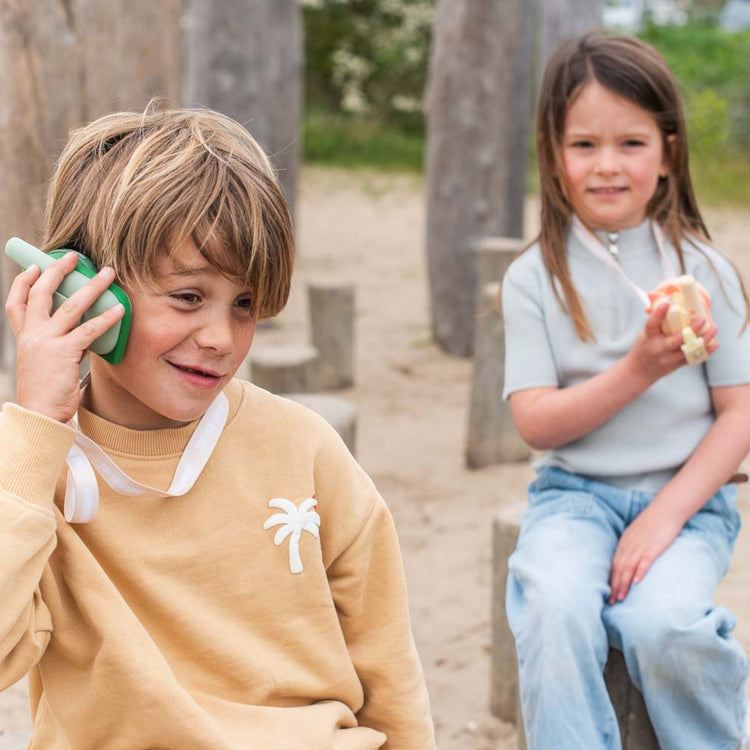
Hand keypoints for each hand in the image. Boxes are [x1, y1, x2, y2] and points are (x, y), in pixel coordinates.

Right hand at [5, 251, 125, 422]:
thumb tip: (80, 337)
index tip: (32, 268)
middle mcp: (32, 335)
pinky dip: (106, 318)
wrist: (38, 415)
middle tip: (74, 256)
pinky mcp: (64, 353)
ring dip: (91, 287)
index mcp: (23, 337)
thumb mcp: (42, 364)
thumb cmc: (45, 393)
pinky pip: (89, 330)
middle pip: (41, 294)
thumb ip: (55, 346)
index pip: (16, 303)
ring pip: (70, 306)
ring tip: (107, 274)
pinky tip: (120, 310)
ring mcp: (47, 342)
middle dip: (57, 271)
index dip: (23, 283)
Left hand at [608, 502, 683, 603]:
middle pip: (618, 568)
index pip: (614, 564)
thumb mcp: (637, 534)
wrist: (666, 509)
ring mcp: (640, 545)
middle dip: (614, 586)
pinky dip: (639, 571)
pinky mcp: (653, 546)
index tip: (608, 594)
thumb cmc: (653, 523)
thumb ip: (632, 547)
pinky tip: (637, 582)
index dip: (610, 580)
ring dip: (623, 583)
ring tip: (621, 598)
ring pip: (628, 567)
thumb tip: (630, 561)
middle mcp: (629, 545)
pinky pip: (644, 560)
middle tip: (611, 602)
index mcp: (624, 543)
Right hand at [624, 302, 717, 386]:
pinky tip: (714, 343)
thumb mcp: (645, 334)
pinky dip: (705, 351)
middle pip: (676, 340)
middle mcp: (658, 348)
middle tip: (702, 320)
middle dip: (690, 331)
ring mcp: (668, 358)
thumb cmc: (643, 348)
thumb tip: (672, 304)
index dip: (658, 314)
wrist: (639, 371)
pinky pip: (692, 358)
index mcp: (648, 338)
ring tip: (714, 328)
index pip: (651, 325)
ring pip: (688, 350)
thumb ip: (658, 323)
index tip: (666, 303)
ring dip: (703, 340)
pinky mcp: (676, 365)